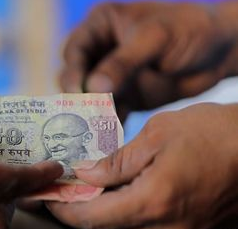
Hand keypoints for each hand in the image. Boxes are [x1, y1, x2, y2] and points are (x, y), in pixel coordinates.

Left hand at [47, 103, 236, 228]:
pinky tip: (119, 199)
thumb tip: (84, 174)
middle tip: (61, 195)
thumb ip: (116, 161)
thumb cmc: (215, 132)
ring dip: (100, 219)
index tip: (47, 197)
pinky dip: (126, 220)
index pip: (92, 218)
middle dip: (78, 215)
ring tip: (85, 195)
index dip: (64, 209)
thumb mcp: (159, 134)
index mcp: (154, 202)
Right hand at [60, 1, 237, 119]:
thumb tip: (93, 88)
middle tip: (84, 116)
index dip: (73, 72)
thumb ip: (123, 62)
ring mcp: (111, 75)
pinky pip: (108, 112)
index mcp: (102, 26)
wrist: (220, 51)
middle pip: (76, 76)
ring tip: (94, 131)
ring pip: (89, 97)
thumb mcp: (155, 39)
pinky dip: (107, 124)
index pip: (74, 51)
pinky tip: (109, 136)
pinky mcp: (124, 96)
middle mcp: (101, 51)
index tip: (78, 92)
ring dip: (91, 114)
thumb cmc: (189, 30)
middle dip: (79, 96)